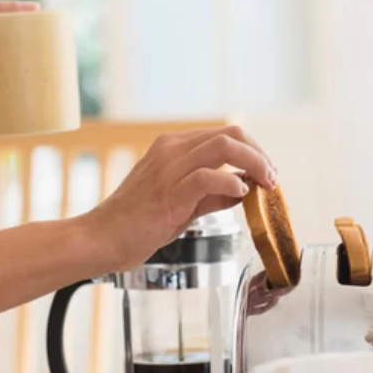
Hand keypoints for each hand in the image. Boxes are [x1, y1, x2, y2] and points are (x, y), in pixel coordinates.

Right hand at [83, 126, 277, 270]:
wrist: (100, 239)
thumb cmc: (135, 224)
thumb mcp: (181, 205)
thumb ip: (212, 195)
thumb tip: (243, 189)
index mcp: (173, 147)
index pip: (225, 135)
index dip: (253, 152)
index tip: (266, 174)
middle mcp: (171, 150)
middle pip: (231, 133)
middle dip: (260, 154)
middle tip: (272, 179)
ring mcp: (169, 168)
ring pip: (224, 146)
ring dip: (254, 163)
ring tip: (265, 184)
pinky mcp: (168, 192)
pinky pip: (208, 176)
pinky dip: (231, 182)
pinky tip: (241, 195)